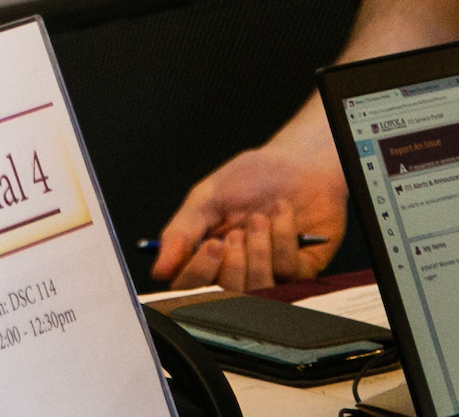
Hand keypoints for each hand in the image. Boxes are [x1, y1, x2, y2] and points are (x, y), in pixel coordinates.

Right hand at [152, 143, 350, 290]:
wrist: (299, 161)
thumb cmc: (254, 176)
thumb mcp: (208, 196)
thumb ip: (181, 233)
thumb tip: (159, 269)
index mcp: (206, 255)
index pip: (190, 287)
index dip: (198, 274)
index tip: (211, 245)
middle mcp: (236, 270)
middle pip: (224, 297)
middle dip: (233, 262)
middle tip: (237, 232)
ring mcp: (268, 273)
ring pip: (257, 287)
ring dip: (259, 249)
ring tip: (260, 218)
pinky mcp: (299, 271)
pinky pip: (287, 270)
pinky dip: (283, 236)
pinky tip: (283, 213)